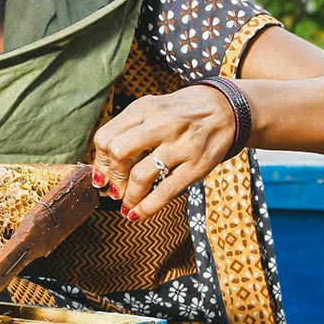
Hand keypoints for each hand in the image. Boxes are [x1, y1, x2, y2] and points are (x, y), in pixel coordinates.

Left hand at [90, 84, 239, 220]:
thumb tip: (104, 168)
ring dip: (128, 196)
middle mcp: (161, 124)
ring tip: (126, 204)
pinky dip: (147, 208)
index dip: (99, 161)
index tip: (102, 174)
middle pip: (118, 152)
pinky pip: (166, 191)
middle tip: (113, 189)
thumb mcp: (153, 110)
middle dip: (112, 177)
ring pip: (140, 176)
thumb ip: (129, 132)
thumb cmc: (180, 114)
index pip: (106, 137)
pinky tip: (137, 214)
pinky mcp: (197, 165)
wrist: (224, 110)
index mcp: (144, 109)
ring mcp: (180, 145)